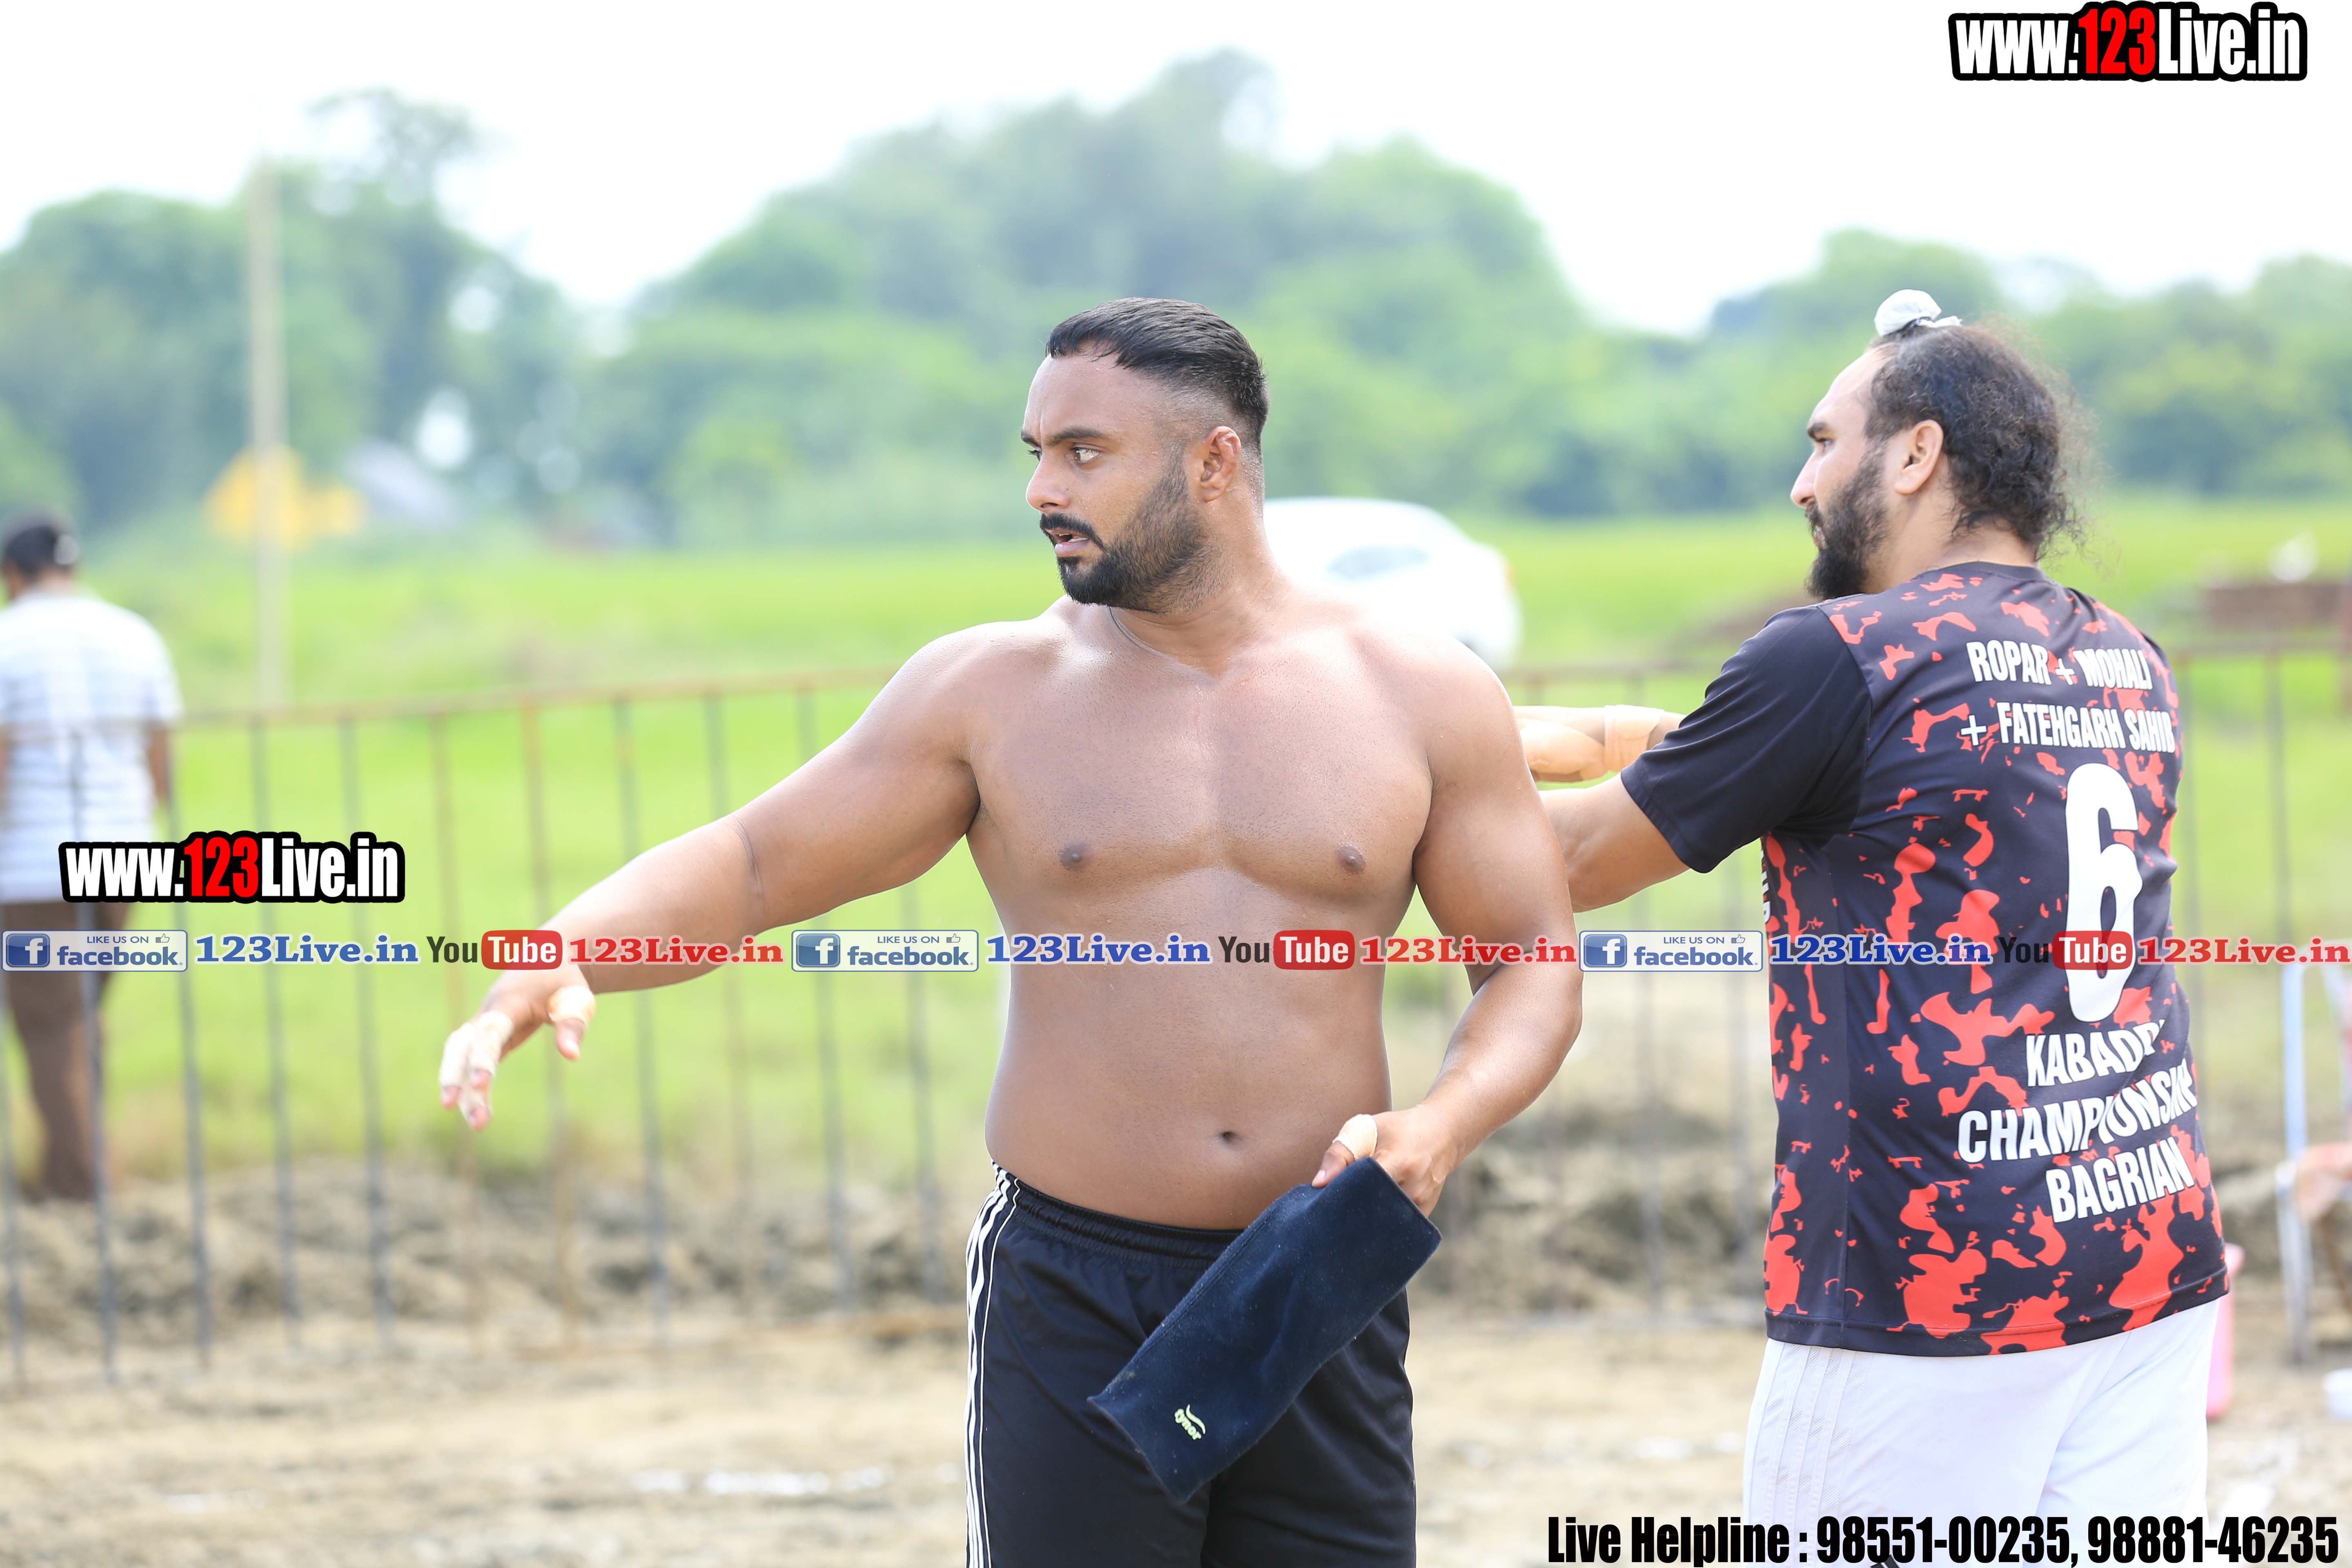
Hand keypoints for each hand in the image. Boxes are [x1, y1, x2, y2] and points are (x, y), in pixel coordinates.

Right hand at [436, 962, 596, 1129]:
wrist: (545, 958)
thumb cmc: (563, 979)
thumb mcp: (575, 997)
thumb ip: (572, 1025)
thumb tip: (571, 1055)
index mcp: (508, 1002)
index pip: (491, 1032)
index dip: (483, 1057)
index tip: (480, 1084)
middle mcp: (487, 1014)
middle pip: (461, 1045)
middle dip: (454, 1075)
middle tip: (451, 1106)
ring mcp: (482, 1025)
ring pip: (460, 1057)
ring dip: (461, 1088)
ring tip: (478, 1124)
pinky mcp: (485, 1037)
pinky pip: (471, 1063)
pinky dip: (472, 1087)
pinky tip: (480, 1113)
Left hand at [1309, 1105, 1462, 1215]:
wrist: (1442, 1135)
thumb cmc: (1399, 1129)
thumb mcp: (1366, 1128)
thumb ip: (1339, 1153)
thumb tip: (1318, 1184)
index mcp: (1397, 1161)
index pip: (1364, 1188)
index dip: (1343, 1198)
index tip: (1325, 1204)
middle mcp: (1413, 1187)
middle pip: (1372, 1213)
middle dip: (1350, 1216)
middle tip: (1330, 1218)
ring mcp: (1422, 1203)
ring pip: (1384, 1224)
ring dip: (1365, 1222)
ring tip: (1348, 1219)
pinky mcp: (1425, 1213)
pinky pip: (1397, 1227)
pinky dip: (1381, 1224)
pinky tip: (1368, 1220)